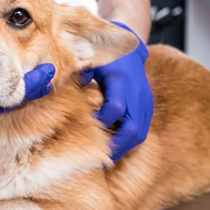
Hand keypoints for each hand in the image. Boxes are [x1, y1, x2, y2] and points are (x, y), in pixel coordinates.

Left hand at [81, 21, 153, 162]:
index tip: (87, 130)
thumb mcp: (89, 61)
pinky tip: (116, 149)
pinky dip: (130, 142)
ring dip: (124, 148)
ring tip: (107, 160)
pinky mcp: (147, 107)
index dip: (102, 122)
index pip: (115, 108)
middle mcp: (137, 93)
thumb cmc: (104, 56)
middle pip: (133, 128)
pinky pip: (142, 130)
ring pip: (140, 133)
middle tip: (100, 158)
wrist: (129, 50)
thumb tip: (62, 91)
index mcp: (120, 80)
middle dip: (117, 146)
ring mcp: (145, 101)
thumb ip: (78, 76)